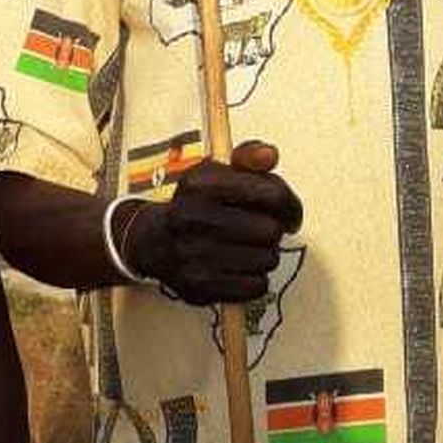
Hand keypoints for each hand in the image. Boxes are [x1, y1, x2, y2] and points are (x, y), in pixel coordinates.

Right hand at [129, 141, 302, 304]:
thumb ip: (248, 157)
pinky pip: (256, 286)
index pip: (272, 195)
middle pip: (271, 231)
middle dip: (272, 231)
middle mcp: (194, 219)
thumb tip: (271, 155)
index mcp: (201, 184)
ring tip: (246, 248)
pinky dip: (255, 279)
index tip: (288, 212)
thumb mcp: (216, 172)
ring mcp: (194, 256)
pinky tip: (239, 268)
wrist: (153, 242)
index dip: (290, 205)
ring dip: (264, 256)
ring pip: (268, 260)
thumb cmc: (196, 205)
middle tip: (260, 231)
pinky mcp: (200, 287)